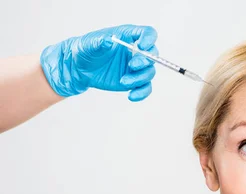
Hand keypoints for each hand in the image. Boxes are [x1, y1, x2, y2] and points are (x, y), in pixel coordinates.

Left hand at [40, 24, 158, 100]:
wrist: (79, 68)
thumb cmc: (85, 50)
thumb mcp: (89, 43)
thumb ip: (99, 42)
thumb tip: (108, 40)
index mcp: (128, 36)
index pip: (147, 33)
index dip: (149, 39)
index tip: (142, 46)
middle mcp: (135, 51)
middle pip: (152, 55)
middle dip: (145, 61)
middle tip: (131, 66)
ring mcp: (136, 67)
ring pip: (149, 73)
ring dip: (139, 79)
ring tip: (123, 82)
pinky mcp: (134, 81)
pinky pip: (145, 88)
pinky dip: (142, 93)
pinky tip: (131, 96)